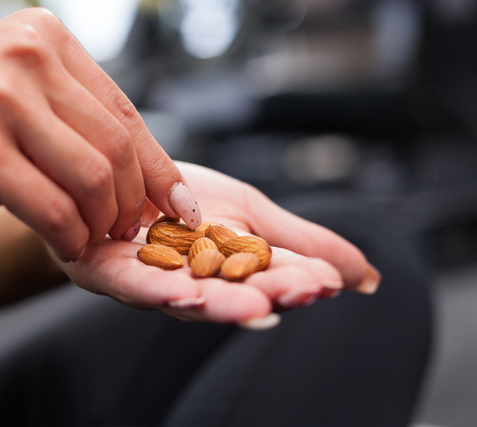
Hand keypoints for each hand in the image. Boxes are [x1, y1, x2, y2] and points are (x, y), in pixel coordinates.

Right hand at [0, 8, 198, 261]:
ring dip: (102, 224)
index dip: (159, 168)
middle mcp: (24, 59)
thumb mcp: (5, 87)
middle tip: (126, 232)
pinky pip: (54, 210)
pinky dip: (70, 238)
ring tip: (92, 239)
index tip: (179, 207)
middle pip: (116, 149)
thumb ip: (66, 110)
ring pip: (94, 181)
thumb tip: (137, 167)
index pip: (124, 112)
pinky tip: (65, 246)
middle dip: (132, 204)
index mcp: (42, 39)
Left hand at [60, 163, 379, 328]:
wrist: (116, 172)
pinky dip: (157, 289)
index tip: (328, 280)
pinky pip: (133, 283)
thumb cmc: (181, 199)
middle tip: (303, 291)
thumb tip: (369, 280)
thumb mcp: (254, 215)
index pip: (270, 280)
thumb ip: (305, 245)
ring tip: (256, 305)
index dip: (297, 281)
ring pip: (187, 297)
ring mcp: (148, 281)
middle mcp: (192, 284)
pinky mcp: (107, 270)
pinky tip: (183, 293)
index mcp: (229, 274)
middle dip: (268, 295)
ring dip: (223, 303)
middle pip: (233, 296)